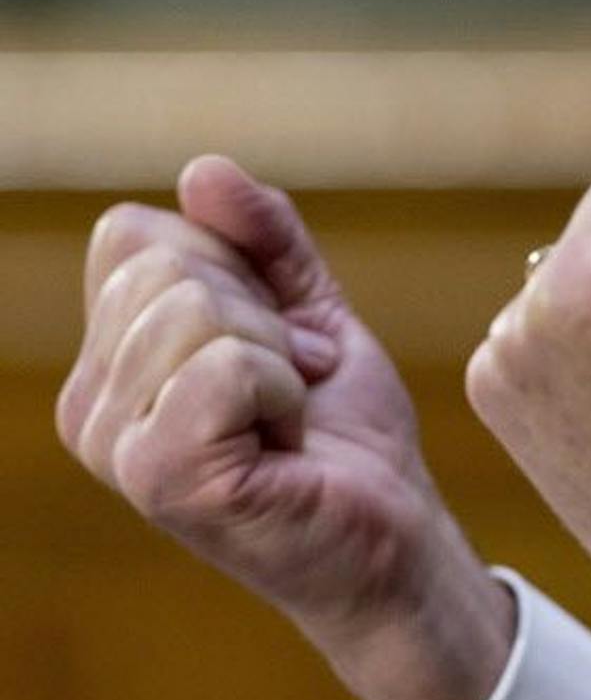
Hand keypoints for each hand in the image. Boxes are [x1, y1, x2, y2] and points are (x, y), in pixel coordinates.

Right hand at [56, 157, 512, 699]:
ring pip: (197, 309)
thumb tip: (203, 170)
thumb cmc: (342, 429)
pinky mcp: (160, 475)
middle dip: (263, 313)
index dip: (233, 267)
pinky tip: (289, 440)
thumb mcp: (306, 305)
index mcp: (107, 359)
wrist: (392, 529)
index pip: (134, 233)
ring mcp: (114, 444)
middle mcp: (88, 403)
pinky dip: (284, 388)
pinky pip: (227, 365)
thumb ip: (261, 234)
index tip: (277, 341)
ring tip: (290, 417)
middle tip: (292, 385)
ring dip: (280, 355)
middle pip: (166, 265)